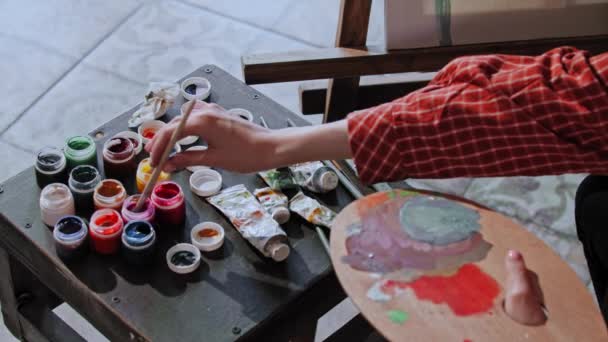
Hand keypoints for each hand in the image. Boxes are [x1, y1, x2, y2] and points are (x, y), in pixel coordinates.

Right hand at [146, 101, 352, 172]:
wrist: (271, 147)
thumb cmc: (246, 154)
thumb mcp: (214, 160)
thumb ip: (188, 160)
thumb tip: (168, 164)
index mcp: (202, 121)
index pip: (170, 133)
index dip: (158, 148)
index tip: (153, 163)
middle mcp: (205, 112)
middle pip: (174, 125)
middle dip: (162, 142)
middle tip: (153, 159)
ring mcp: (213, 111)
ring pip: (183, 120)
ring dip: (172, 135)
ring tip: (164, 151)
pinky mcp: (219, 115)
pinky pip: (195, 118)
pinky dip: (185, 129)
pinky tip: (182, 139)